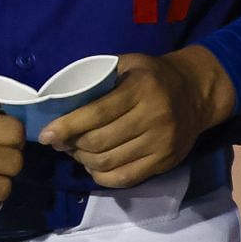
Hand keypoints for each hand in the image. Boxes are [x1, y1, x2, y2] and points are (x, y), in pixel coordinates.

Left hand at [38, 48, 234, 188]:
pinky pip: (125, 178)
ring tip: (74, 151)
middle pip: (100, 141)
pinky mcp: (164, 163)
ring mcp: (161, 144)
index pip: (97, 113)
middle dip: (71, 144)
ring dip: (83, 160)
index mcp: (141, 89)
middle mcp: (153, 117)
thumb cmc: (152, 75)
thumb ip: (98, 78)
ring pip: (109, 162)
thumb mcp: (127, 63)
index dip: (67, 126)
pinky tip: (92, 165)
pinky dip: (101, 175)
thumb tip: (59, 98)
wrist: (196, 93)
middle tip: (58, 141)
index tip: (45, 134)